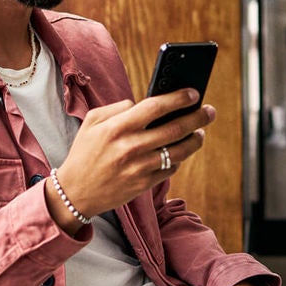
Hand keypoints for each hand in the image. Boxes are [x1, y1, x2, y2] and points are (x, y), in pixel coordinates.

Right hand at [50, 90, 214, 221]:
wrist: (76, 192)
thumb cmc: (85, 152)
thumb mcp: (92, 123)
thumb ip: (117, 108)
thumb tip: (141, 103)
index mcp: (117, 128)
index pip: (155, 107)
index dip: (178, 99)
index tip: (194, 93)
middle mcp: (130, 147)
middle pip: (174, 129)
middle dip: (197, 118)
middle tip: (209, 112)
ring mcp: (138, 168)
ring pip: (178, 151)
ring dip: (194, 140)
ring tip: (199, 133)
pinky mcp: (143, 185)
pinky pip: (170, 169)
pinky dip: (178, 159)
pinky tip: (179, 152)